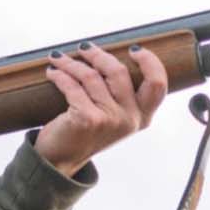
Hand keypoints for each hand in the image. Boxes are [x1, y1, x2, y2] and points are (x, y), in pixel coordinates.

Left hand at [34, 43, 168, 176]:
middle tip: (83, 48)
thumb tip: (108, 55)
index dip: (149, 61)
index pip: (157, 84)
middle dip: (97, 55)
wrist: (61, 161)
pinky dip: (59, 75)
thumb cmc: (87, 132)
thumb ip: (121, 94)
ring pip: (91, 76)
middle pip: (119, 71)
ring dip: (71, 63)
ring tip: (59, 59)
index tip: (134, 49)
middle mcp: (130, 119)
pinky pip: (73, 86)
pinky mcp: (88, 119)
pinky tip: (52, 72)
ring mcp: (110, 120)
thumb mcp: (113, 116)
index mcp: (142, 117)